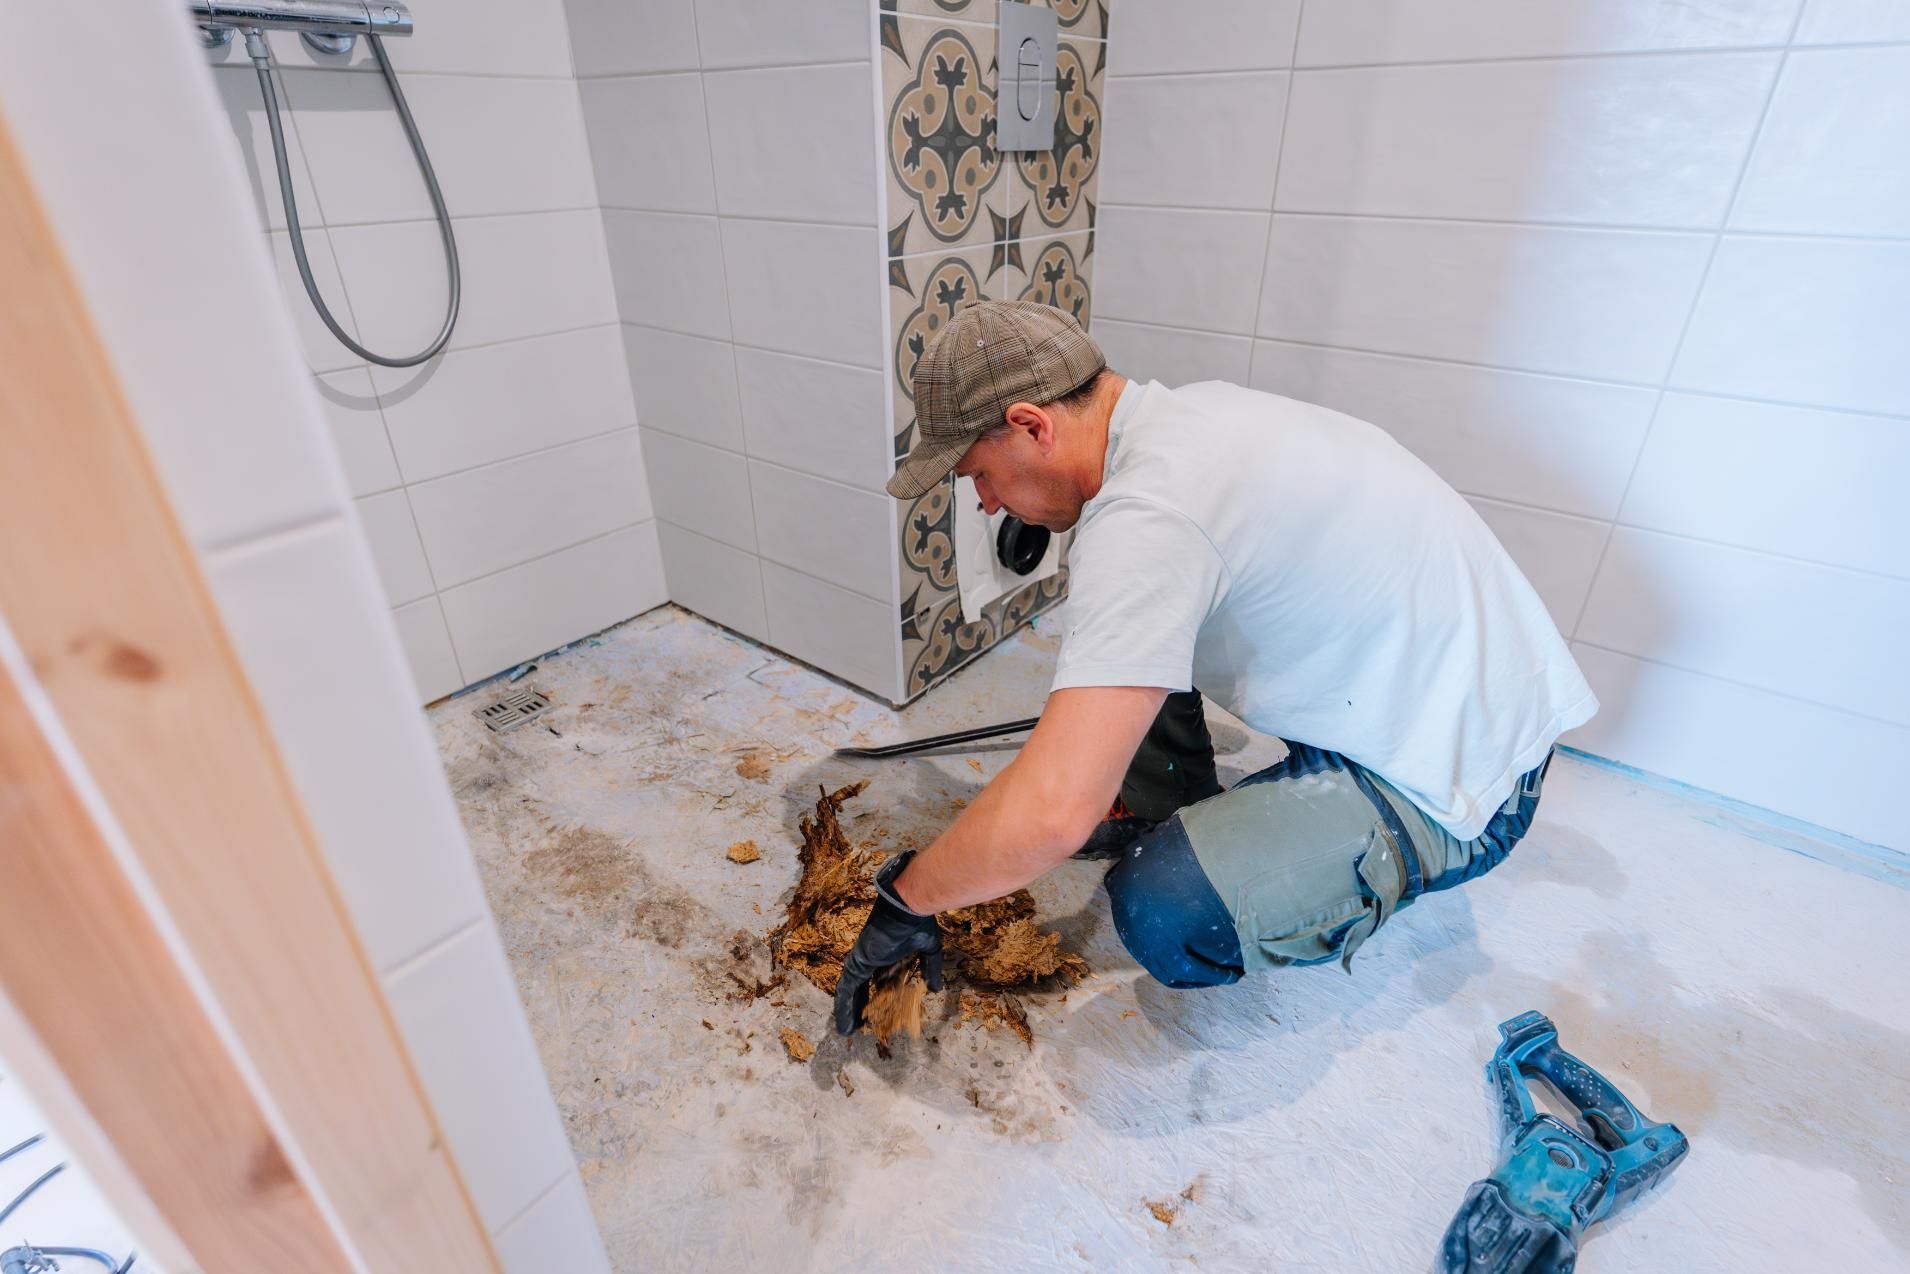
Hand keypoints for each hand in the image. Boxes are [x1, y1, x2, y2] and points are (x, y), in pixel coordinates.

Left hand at [832, 851, 944, 1035]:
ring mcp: (861, 961)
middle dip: (861, 1006)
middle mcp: (872, 959)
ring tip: (847, 1032)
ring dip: (849, 1012)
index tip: (881, 1013)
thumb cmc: (917, 924)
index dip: (879, 997)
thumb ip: (930, 969)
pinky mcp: (855, 964)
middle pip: (863, 988)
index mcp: (887, 956)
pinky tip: (843, 1025)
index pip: (880, 981)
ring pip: (852, 992)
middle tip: (861, 1025)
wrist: (907, 910)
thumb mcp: (928, 950)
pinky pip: (846, 990)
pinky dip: (843, 1008)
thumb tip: (935, 989)